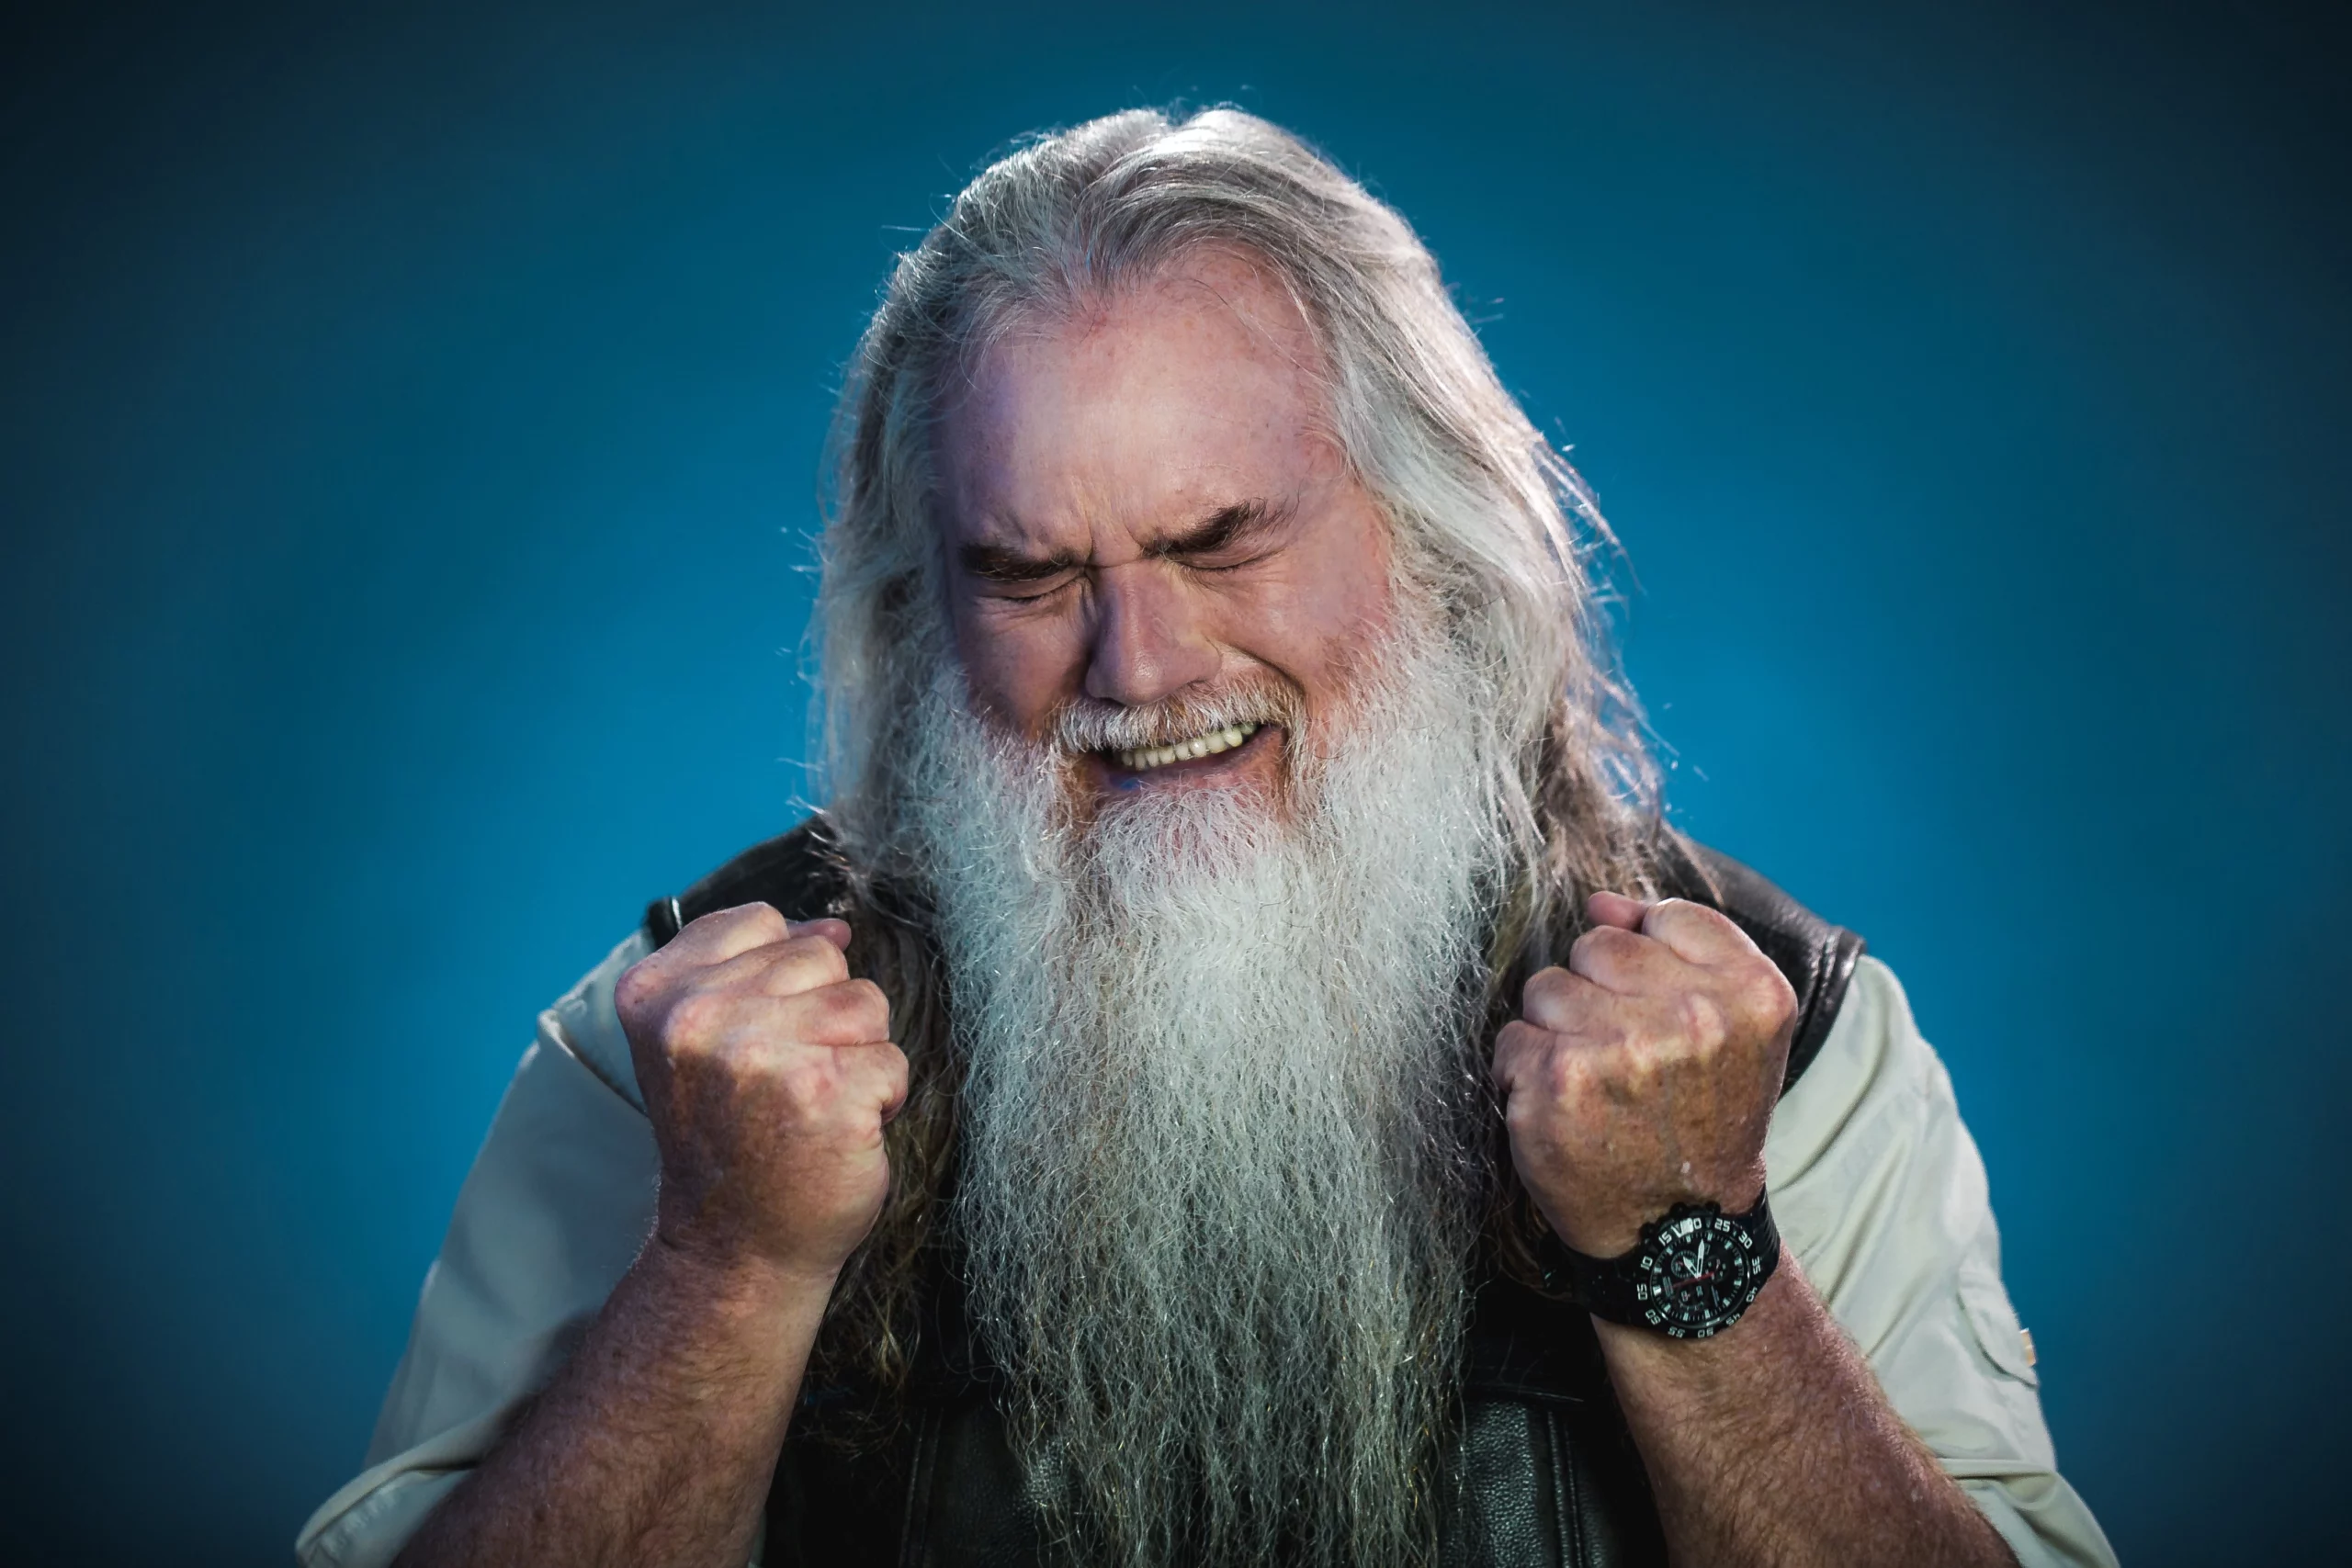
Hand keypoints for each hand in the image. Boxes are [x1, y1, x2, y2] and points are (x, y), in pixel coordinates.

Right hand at [614, 905, 905, 1281]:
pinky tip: (837, 1133)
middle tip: (782, 1084)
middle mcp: (700, 1018)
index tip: (753, 1042)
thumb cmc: (729, 1139)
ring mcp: (763, 1054)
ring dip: (856, 1054)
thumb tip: (835, 928)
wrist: (733, 1249)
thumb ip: (752, 968)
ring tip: (811, 1104)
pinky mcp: (827, 1093)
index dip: (779, 979)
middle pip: (821, 956)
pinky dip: (881, 1099)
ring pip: (865, 1002)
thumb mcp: (700, 1040)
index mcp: (658, 994)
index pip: (759, 922)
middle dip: (822, 1017)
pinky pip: (893, 1060)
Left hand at [1492, 892, 1796, 1257]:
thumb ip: (1677, 948)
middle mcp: (1693, 1017)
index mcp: (1751, 994)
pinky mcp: (1558, 1082)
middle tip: (1627, 1061)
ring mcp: (1623, 1049)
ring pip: (1547, 987)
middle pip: (1597, 946)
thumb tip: (1601, 903)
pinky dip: (1523, 1073)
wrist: (1680, 1233)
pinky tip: (1563, 1110)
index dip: (1649, 968)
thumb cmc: (1701, 1118)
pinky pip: (1512, 1038)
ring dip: (1557, 1032)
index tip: (1662, 1019)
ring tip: (1596, 1086)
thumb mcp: (1730, 1029)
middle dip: (1597, 994)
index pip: (1664, 918)